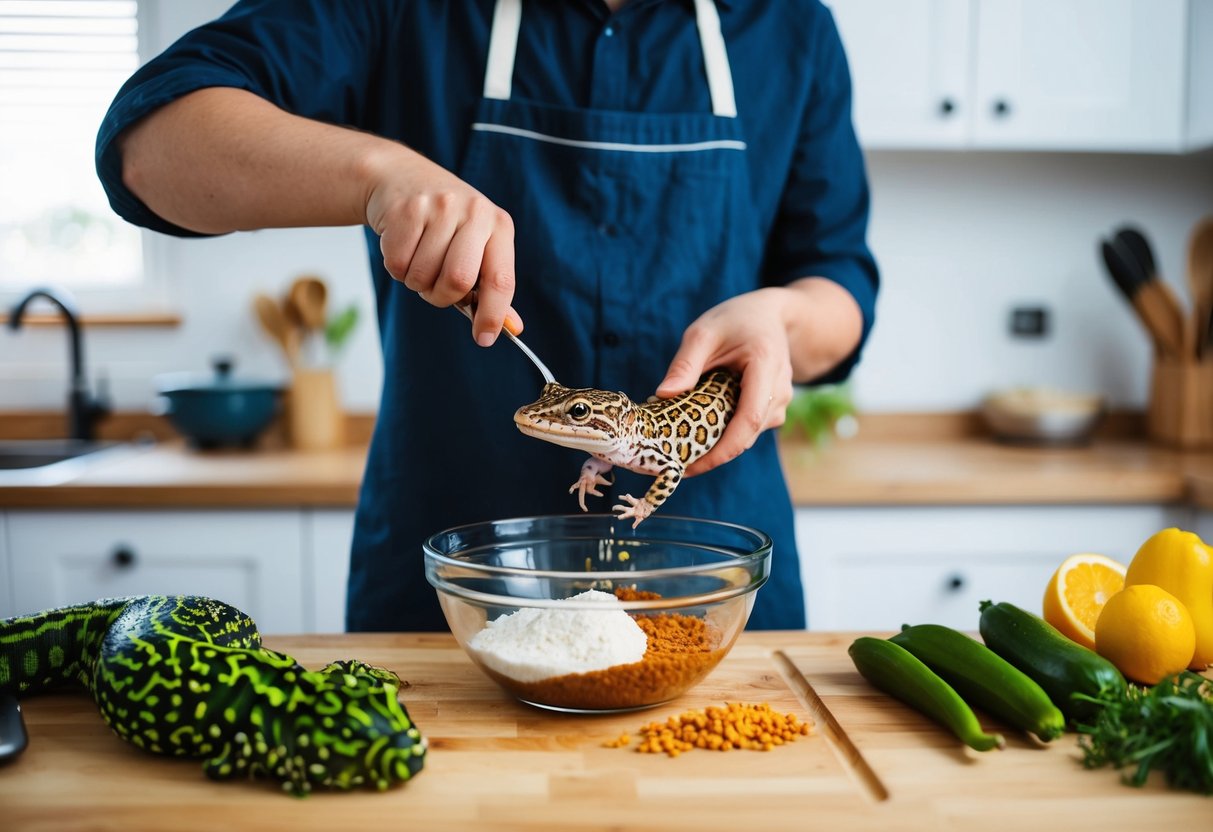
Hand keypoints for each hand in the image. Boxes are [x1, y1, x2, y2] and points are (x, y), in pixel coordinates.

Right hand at [364, 147, 521, 344]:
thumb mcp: (477, 245)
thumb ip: (491, 286)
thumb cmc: (447, 223)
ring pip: (422, 276)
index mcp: (499, 225)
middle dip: (442, 297)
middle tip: (436, 288)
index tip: (484, 338)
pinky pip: (396, 263)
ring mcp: (439, 207)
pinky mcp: (405, 209)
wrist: (401, 177)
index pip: (500, 280)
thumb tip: (511, 327)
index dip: (493, 315)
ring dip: (416, 282)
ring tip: (419, 260)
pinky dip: (397, 268)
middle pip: (457, 281)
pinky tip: (403, 247)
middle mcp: (474, 212)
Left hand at [655, 289, 795, 476]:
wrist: (770, 316)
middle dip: (711, 454)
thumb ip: (685, 364)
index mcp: (764, 366)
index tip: (689, 466)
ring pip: (747, 436)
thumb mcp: (703, 333)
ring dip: (716, 446)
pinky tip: (699, 432)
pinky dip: (725, 435)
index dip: (720, 450)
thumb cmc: (736, 320)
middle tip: (672, 463)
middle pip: (746, 435)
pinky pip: (748, 430)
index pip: (748, 420)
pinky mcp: (774, 409)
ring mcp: (781, 402)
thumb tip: (663, 395)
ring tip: (680, 447)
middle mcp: (780, 390)